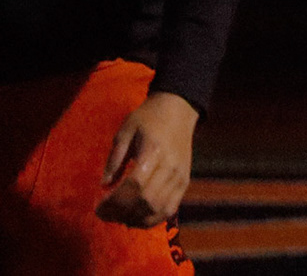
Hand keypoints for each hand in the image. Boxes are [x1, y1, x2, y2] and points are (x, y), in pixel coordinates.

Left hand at [96, 92, 199, 227]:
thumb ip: (115, 158)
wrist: (179, 110)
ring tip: (118, 218)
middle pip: (146, 200)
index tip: (98, 206)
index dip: (114, 201)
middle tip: (104, 214)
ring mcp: (180, 176)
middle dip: (121, 212)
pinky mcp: (185, 182)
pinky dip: (153, 219)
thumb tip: (104, 185)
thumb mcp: (125, 131)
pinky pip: (170, 209)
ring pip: (159, 209)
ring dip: (136, 219)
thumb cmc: (148, 118)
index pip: (134, 185)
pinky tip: (136, 219)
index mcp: (154, 151)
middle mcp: (170, 167)